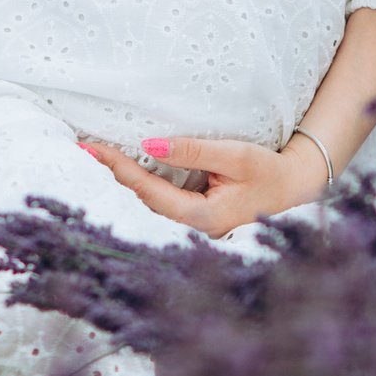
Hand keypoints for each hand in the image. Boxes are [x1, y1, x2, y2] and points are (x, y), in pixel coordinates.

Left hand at [83, 134, 330, 237]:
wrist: (298, 191)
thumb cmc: (270, 173)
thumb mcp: (235, 156)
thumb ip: (193, 151)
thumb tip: (148, 144)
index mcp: (200, 218)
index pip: (146, 191)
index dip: (117, 169)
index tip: (90, 149)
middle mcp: (192, 231)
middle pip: (140, 203)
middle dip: (109, 177)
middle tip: (78, 152)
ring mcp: (193, 231)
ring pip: (147, 208)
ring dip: (119, 184)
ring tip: (90, 161)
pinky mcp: (194, 223)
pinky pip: (158, 206)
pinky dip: (137, 189)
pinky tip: (120, 175)